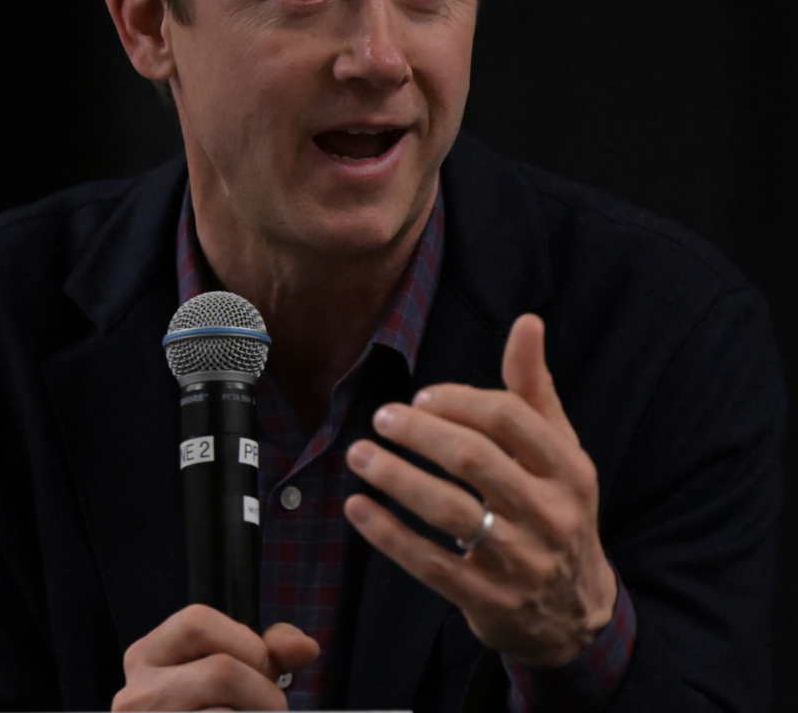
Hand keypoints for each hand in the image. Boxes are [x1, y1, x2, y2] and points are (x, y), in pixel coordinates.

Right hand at [112, 604, 318, 710]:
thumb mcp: (234, 678)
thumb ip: (267, 654)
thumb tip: (304, 646)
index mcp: (147, 658)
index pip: (197, 621)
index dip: (246, 644)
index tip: (259, 670)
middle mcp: (136, 695)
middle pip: (222, 671)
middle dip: (264, 694)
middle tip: (266, 712)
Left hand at [343, 313, 616, 666]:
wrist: (576, 611)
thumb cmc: (556, 510)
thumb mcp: (559, 453)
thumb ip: (534, 390)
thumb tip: (527, 322)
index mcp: (569, 470)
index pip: (509, 419)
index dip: (458, 401)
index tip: (421, 397)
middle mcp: (551, 513)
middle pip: (475, 460)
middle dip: (419, 433)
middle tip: (381, 418)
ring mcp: (521, 561)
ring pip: (450, 512)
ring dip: (396, 478)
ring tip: (358, 455)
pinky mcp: (490, 599)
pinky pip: (431, 564)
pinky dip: (389, 535)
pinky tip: (357, 509)